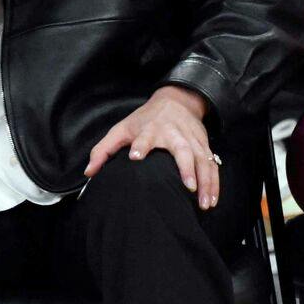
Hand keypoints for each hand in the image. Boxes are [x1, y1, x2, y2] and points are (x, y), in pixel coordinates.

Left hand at [84, 85, 220, 210]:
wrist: (177, 101)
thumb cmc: (144, 119)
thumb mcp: (121, 129)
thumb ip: (103, 150)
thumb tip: (89, 172)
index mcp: (150, 129)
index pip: (145, 137)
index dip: (141, 145)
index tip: (136, 156)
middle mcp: (174, 134)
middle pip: (182, 150)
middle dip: (186, 167)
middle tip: (187, 186)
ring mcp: (192, 140)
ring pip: (202, 161)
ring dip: (205, 181)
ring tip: (204, 203)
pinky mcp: (204, 146)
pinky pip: (212, 166)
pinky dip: (214, 183)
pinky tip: (212, 200)